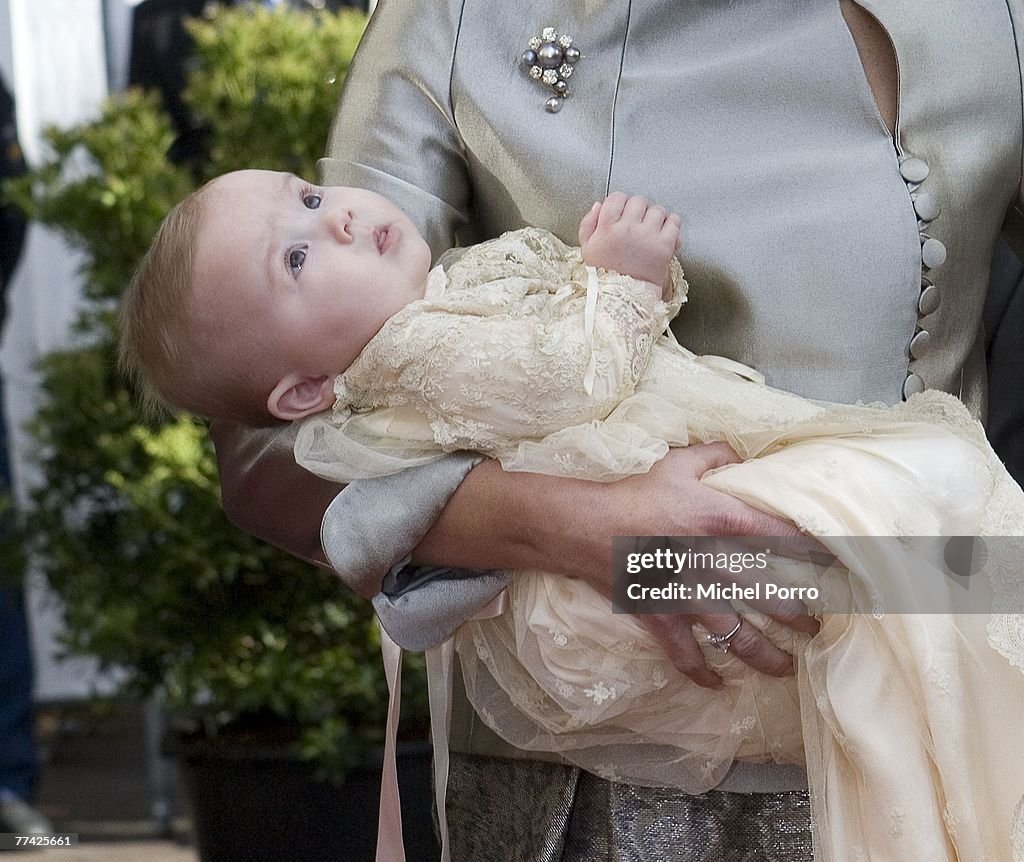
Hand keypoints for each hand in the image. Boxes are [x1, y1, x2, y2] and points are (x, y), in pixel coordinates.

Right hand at [578, 192, 681, 293]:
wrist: (624, 297)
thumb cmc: (605, 275)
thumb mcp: (587, 250)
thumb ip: (588, 224)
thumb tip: (599, 205)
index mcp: (607, 228)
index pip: (617, 198)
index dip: (620, 203)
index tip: (622, 211)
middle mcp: (628, 229)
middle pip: (638, 201)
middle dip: (638, 210)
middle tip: (636, 223)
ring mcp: (648, 236)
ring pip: (657, 210)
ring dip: (655, 217)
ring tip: (650, 231)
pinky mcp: (665, 245)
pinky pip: (674, 221)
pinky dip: (671, 224)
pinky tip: (664, 232)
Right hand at [598, 443, 822, 688]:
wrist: (587, 527)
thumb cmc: (635, 493)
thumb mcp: (677, 463)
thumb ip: (715, 456)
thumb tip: (742, 455)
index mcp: (723, 523)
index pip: (784, 540)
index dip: (816, 554)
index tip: (841, 567)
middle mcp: (714, 565)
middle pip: (772, 598)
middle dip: (802, 616)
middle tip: (821, 628)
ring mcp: (689, 597)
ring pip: (738, 636)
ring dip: (766, 656)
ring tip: (788, 667)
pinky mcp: (663, 618)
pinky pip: (686, 655)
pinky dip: (701, 673)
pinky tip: (718, 686)